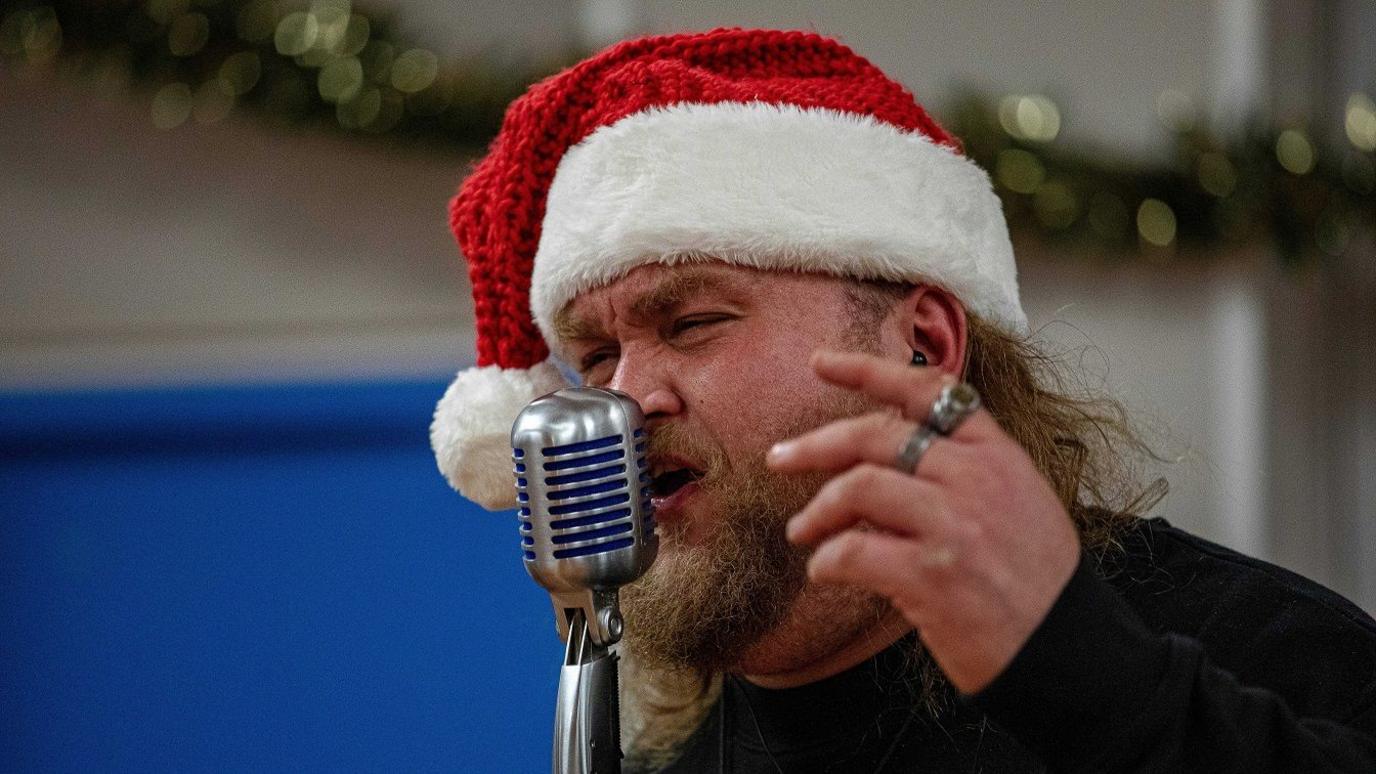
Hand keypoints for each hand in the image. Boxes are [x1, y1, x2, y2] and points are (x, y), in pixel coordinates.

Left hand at [767, 349, 1081, 693]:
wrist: (1066, 650)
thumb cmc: (1035, 583)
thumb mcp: (1018, 501)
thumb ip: (961, 469)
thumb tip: (882, 458)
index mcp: (997, 454)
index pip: (926, 391)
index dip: (866, 370)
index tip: (820, 363)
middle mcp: (976, 478)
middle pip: (876, 434)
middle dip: (815, 445)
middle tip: (779, 458)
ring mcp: (954, 524)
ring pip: (858, 486)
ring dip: (817, 509)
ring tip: (802, 530)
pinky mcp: (932, 575)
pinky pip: (854, 550)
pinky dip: (827, 559)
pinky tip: (824, 570)